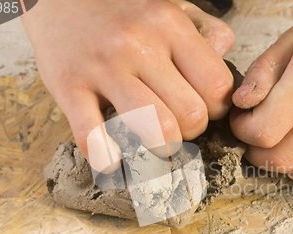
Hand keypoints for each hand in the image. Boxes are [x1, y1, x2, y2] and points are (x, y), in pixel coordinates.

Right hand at [22, 0, 234, 170]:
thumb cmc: (119, 9)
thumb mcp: (169, 6)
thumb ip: (204, 29)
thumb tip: (224, 56)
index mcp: (169, 25)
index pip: (217, 87)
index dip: (216, 109)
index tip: (203, 108)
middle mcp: (139, 45)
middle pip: (191, 115)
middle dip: (191, 132)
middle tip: (178, 125)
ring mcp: (102, 68)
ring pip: (156, 130)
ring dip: (162, 148)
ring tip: (155, 142)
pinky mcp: (68, 87)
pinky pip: (93, 138)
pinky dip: (107, 159)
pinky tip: (113, 158)